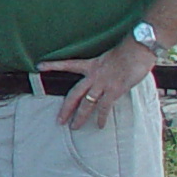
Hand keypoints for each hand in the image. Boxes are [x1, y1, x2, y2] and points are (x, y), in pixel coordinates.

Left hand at [42, 37, 157, 129]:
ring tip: (75, 127)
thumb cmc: (128, 51)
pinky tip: (99, 126)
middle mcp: (93, 75)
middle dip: (66, 108)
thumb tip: (107, 75)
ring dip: (80, 117)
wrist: (137, 50)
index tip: (39, 66)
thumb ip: (104, 67)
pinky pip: (104, 107)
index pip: (67, 64)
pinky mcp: (114, 90)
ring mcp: (102, 84)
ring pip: (86, 104)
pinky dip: (101, 118)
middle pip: (74, 94)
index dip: (53, 65)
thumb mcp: (111, 57)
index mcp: (91, 65)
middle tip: (59, 120)